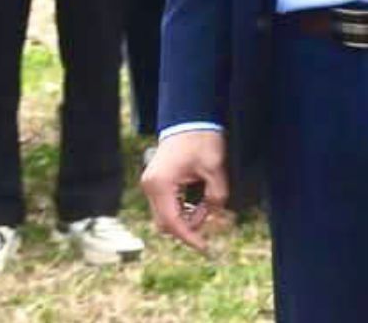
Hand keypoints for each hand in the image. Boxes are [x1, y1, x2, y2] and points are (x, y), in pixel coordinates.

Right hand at [142, 130, 231, 253]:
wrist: (189, 118)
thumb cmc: (201, 140)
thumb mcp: (215, 168)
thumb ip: (216, 196)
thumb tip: (215, 215)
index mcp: (161, 185)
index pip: (172, 222)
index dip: (189, 238)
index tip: (205, 248)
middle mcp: (151, 187)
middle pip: (166, 223)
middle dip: (188, 227)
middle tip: (210, 220)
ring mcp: (151, 185)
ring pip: (165, 215)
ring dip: (185, 218)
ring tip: (207, 205)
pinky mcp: (156, 182)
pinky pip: (166, 205)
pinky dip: (181, 209)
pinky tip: (198, 202)